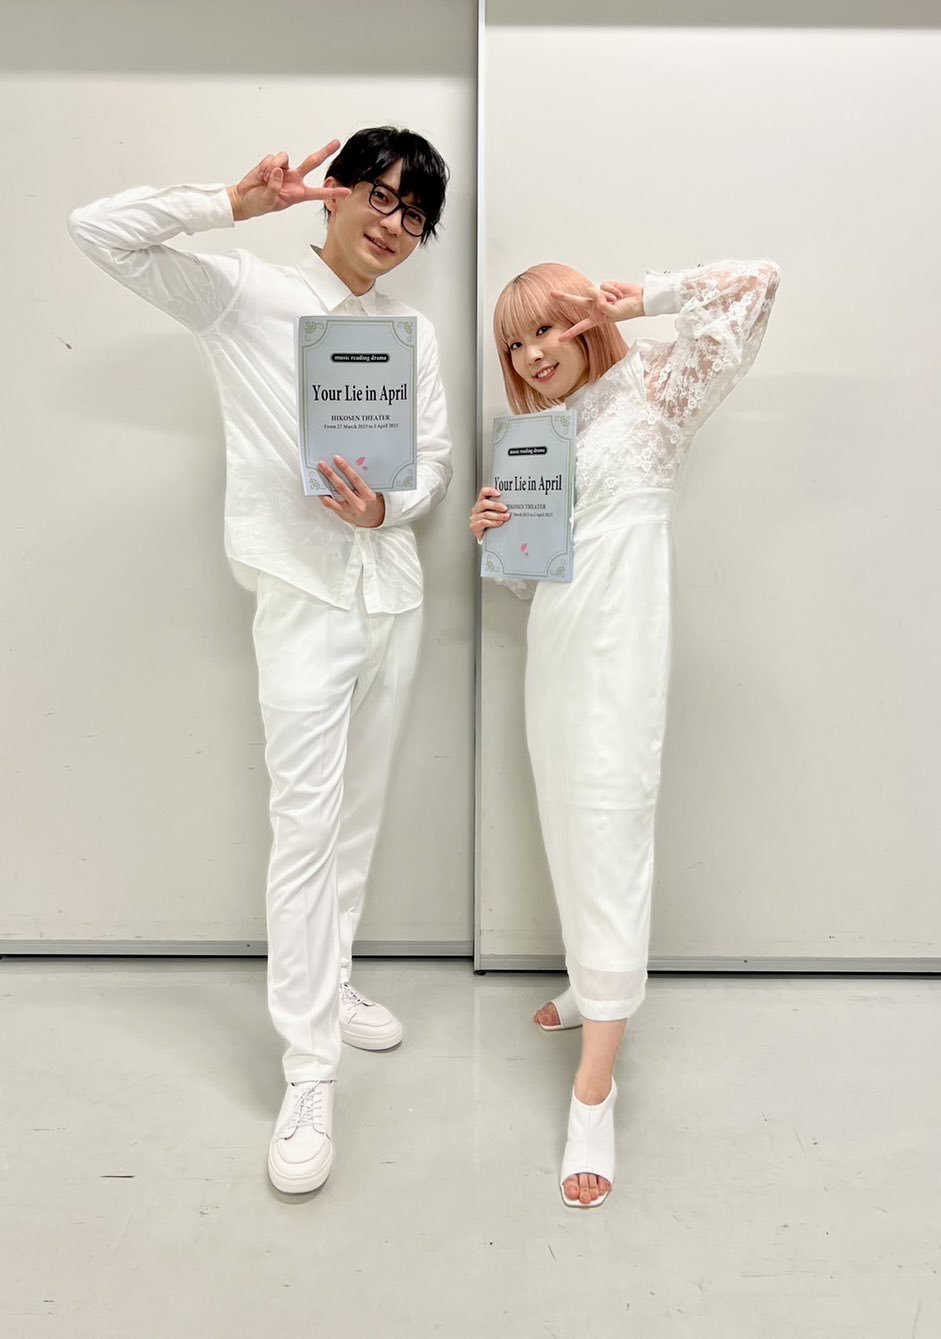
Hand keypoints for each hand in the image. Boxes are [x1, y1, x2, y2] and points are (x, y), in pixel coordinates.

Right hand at [227, 141, 350, 221]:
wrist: (244, 197)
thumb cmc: (258, 204)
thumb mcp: (269, 202)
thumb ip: (275, 188)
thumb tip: (278, 171)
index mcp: (298, 194)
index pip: (318, 192)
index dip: (333, 192)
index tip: (347, 192)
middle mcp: (294, 179)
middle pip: (312, 162)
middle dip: (325, 152)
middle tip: (337, 142)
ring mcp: (284, 170)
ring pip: (285, 158)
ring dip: (273, 167)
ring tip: (265, 179)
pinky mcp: (273, 162)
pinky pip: (273, 158)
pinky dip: (266, 166)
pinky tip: (261, 175)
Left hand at [317, 456, 385, 528]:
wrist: (373, 518)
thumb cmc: (370, 501)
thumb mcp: (370, 491)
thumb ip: (360, 482)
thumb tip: (344, 468)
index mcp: (368, 495)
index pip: (355, 479)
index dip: (345, 468)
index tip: (336, 459)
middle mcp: (359, 504)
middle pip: (341, 486)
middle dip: (330, 474)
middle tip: (322, 465)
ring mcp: (349, 510)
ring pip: (334, 495)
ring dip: (324, 484)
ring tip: (318, 475)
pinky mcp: (342, 514)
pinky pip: (330, 505)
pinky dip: (323, 496)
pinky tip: (319, 489)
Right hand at [470, 486, 508, 541]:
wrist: (486, 538)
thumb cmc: (491, 523)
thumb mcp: (495, 513)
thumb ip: (500, 508)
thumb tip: (512, 505)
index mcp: (481, 502)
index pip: (483, 492)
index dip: (490, 491)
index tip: (499, 494)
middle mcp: (477, 509)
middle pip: (484, 503)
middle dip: (496, 505)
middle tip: (505, 508)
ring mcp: (474, 518)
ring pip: (486, 514)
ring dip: (497, 515)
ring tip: (505, 517)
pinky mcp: (474, 526)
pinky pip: (484, 522)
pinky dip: (493, 522)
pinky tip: (499, 523)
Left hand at [549, 281, 644, 341]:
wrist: (640, 300)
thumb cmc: (628, 310)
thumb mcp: (613, 314)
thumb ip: (602, 305)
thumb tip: (595, 294)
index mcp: (596, 318)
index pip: (580, 326)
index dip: (571, 333)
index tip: (560, 339)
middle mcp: (595, 307)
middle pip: (576, 301)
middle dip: (564, 297)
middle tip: (551, 293)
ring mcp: (599, 296)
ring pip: (593, 292)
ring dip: (606, 295)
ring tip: (616, 299)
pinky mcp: (605, 286)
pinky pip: (604, 285)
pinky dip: (612, 289)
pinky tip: (618, 293)